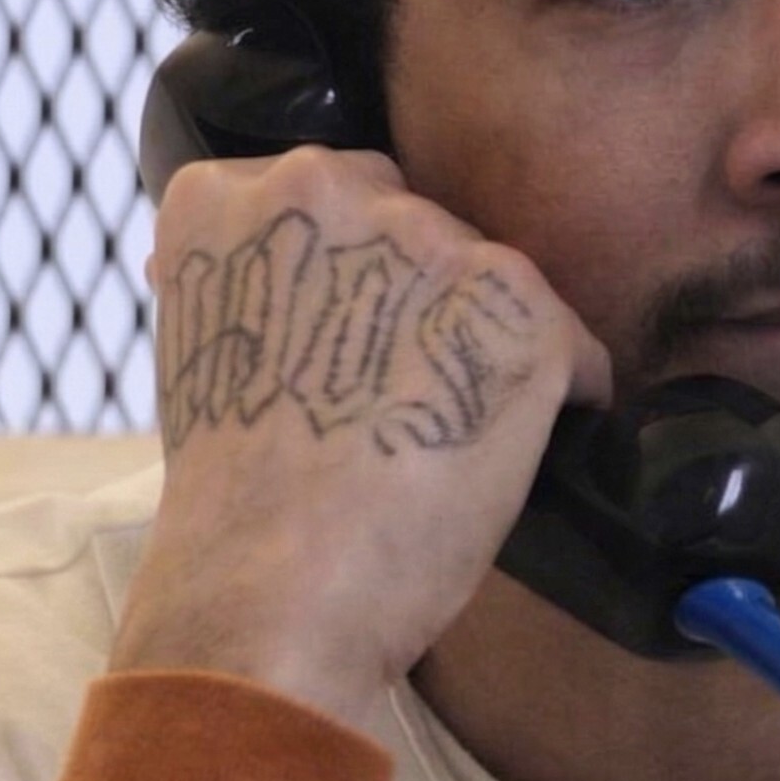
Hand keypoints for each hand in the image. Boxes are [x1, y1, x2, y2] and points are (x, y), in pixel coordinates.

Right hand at [113, 147, 611, 724]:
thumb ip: (265, 283)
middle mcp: (331, 189)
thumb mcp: (208, 348)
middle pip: (418, 225)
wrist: (268, 590)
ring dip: (482, 349)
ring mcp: (430, 244)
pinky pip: (571, 346)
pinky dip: (557, 396)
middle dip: (419, 301)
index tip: (339, 345)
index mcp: (232, 195)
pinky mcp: (518, 311)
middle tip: (392, 396)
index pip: (335, 196)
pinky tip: (502, 454)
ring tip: (440, 433)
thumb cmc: (230, 500)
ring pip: (490, 284)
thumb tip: (308, 279)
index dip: (348, 280)